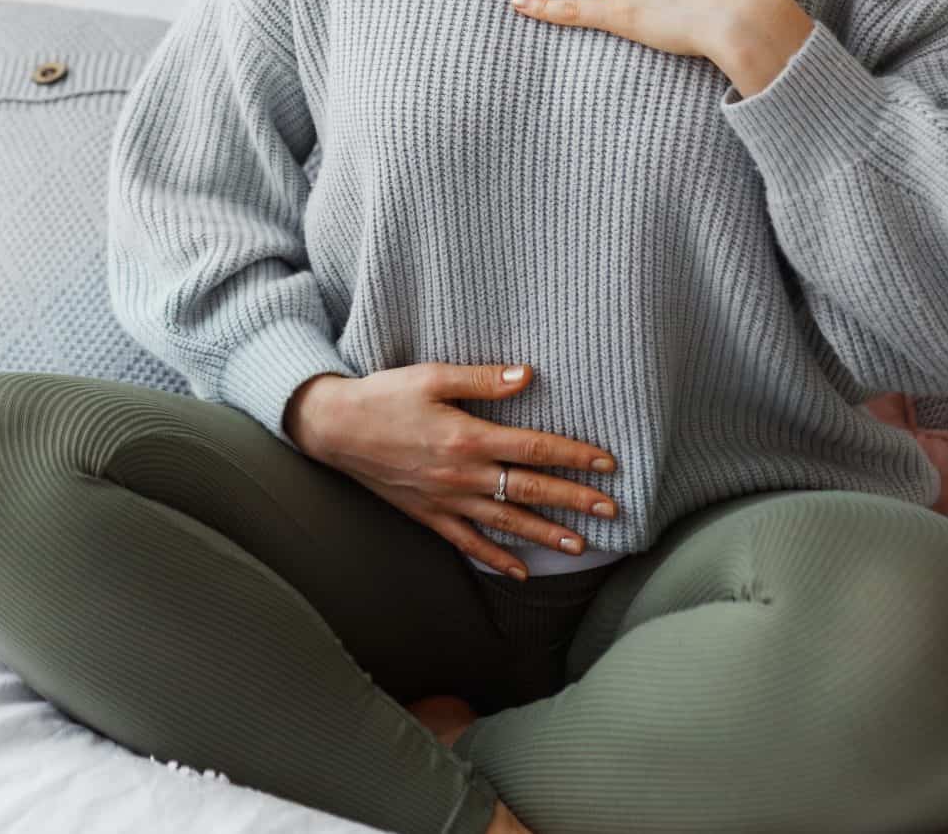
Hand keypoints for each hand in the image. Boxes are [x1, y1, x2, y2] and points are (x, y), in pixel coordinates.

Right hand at [288, 364, 620, 579]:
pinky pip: (468, 542)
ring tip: (580, 547)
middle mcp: (462, 476)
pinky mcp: (429, 515)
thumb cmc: (385, 396)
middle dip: (574, 501)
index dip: (574, 456)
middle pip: (529, 490)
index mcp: (468, 438)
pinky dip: (495, 557)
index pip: (534, 449)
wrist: (335, 429)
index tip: (607, 465)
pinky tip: (519, 571)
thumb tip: (528, 375)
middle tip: (611, 511)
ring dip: (545, 535)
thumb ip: (481, 379)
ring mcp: (446, 500)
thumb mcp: (432, 376)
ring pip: (505, 522)